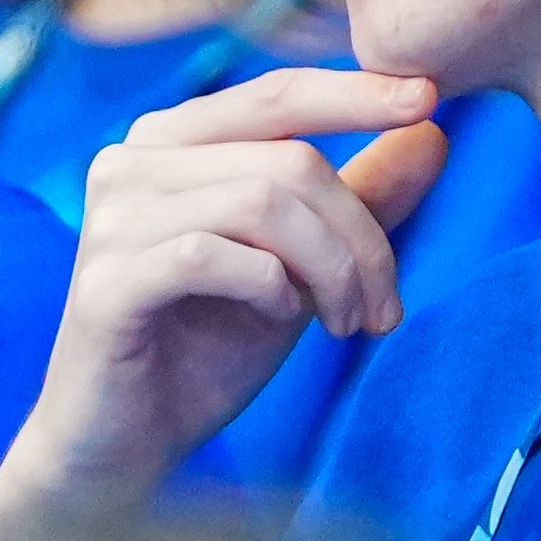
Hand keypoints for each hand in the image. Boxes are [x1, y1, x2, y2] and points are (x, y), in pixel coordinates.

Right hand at [0, 68, 448, 532]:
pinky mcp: (107, 280)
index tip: (430, 100)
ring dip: (330, 271)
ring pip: (263, 203)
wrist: (128, 446)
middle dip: (362, 238)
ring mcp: (112, 218)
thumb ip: (360, 201)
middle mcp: (131, 163)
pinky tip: (279, 319)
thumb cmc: (208, 350)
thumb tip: (433, 131)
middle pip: (290, 161)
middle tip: (384, 310)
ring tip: (344, 325)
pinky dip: (270, 289)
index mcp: (173, 143)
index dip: (356, 94)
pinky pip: (213, 255)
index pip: (278, 96)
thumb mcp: (304, 270)